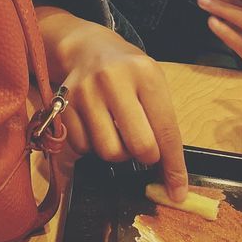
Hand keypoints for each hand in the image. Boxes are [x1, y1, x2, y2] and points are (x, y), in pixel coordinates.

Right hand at [36, 6, 187, 201]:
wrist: (87, 48)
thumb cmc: (128, 72)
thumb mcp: (153, 85)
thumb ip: (164, 125)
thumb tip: (173, 180)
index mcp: (145, 73)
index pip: (166, 130)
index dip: (174, 167)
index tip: (177, 192)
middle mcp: (113, 80)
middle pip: (138, 146)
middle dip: (146, 157)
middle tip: (145, 150)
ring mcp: (85, 92)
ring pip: (109, 152)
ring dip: (119, 153)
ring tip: (120, 135)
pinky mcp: (63, 104)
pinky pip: (83, 148)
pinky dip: (93, 147)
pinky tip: (98, 128)